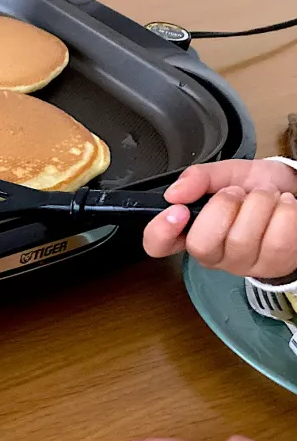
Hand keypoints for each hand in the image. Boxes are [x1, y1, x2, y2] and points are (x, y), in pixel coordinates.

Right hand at [143, 159, 296, 278]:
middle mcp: (212, 255)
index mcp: (191, 232)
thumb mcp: (226, 174)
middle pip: (201, 244)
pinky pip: (276, 237)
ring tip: (266, 197)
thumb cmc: (257, 188)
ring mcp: (242, 264)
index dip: (160, 231)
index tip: (178, 210)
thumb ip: (199, 178)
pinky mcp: (274, 266)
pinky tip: (283, 208)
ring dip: (260, 203)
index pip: (157, 244)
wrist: (296, 191)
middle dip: (224, 206)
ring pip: (242, 238)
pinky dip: (284, 211)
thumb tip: (175, 192)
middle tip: (238, 194)